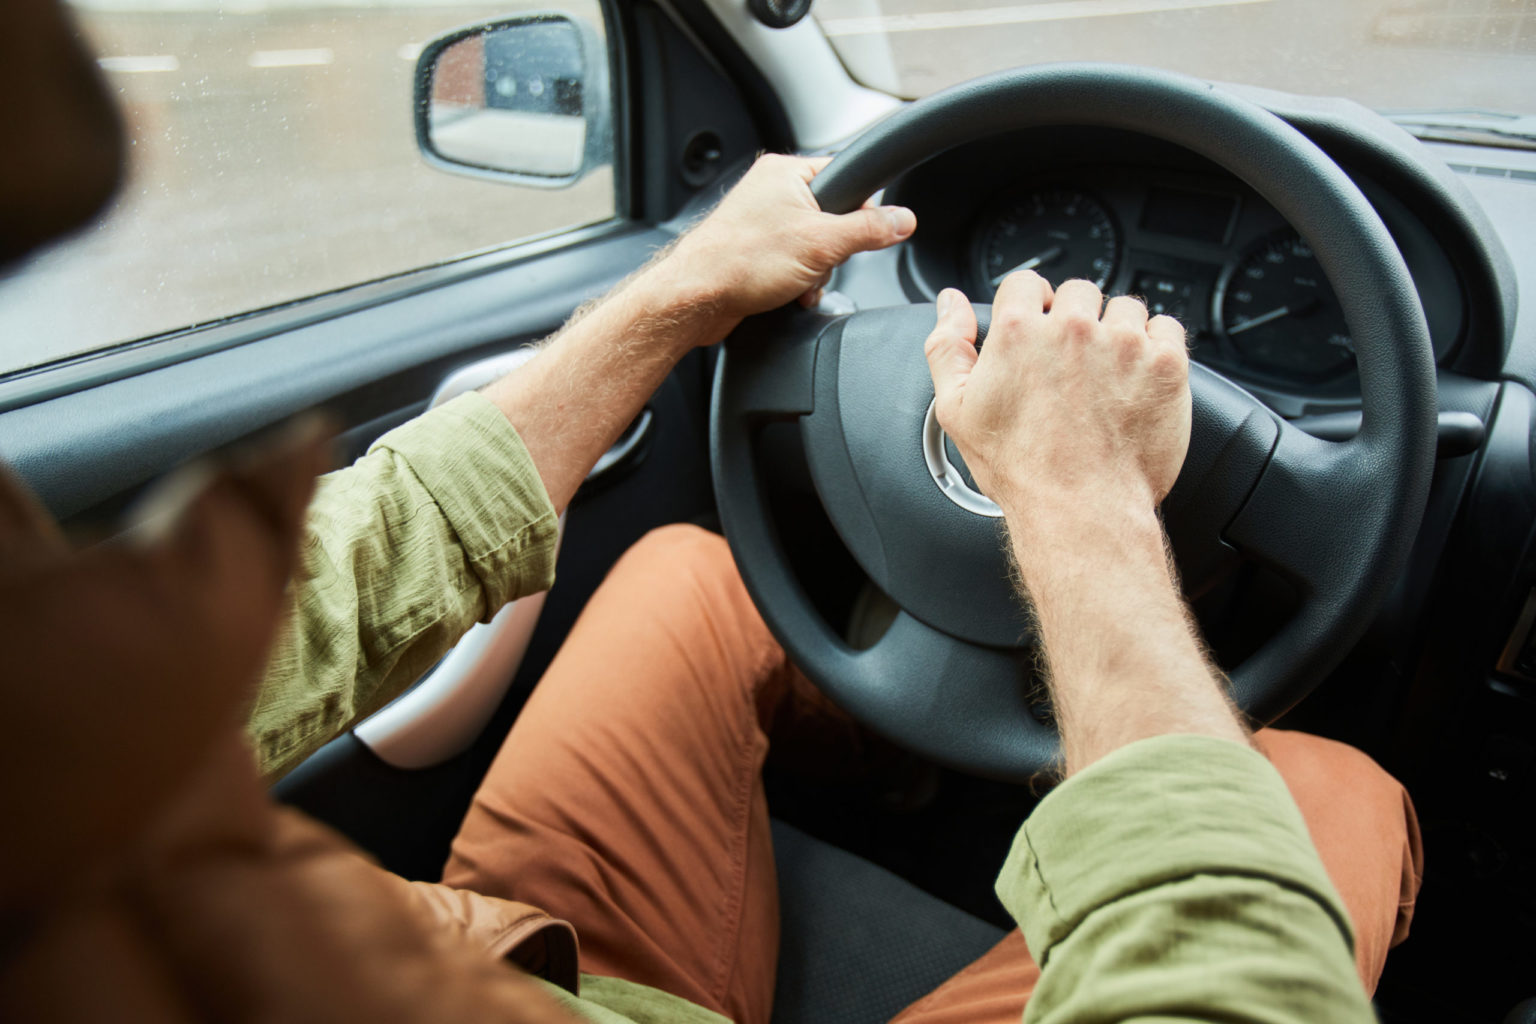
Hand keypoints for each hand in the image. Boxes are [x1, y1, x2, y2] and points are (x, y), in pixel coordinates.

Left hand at [663, 153, 915, 330]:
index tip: (866, 231)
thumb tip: (902, 220)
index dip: (861, 209)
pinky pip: (795, 264)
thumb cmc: (740, 261)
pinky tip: (789, 294)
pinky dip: (799, 282)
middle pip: (833, 217)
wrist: (696, 300)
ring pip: (816, 246)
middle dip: (833, 250)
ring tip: (797, 281)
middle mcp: (771, 192)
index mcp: (786, 173)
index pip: (846, 177)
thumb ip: (869, 230)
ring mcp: (761, 223)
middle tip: (817, 260)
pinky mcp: (755, 252)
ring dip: (816, 272)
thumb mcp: (822, 243)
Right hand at [921, 272, 1190, 525]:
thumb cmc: (1021, 469)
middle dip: (1076, 319)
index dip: (1031, 305)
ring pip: (1125, 307)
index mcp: (1020, 332)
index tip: (1039, 329)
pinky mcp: (1165, 363)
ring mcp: (1124, 343)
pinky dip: (1157, 347)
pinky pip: (1168, 328)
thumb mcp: (957, 410)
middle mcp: (1073, 328)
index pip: (1026, 283)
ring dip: (1118, 331)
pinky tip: (1138, 380)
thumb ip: (947, 346)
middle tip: (1074, 364)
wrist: (1081, 510)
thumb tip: (949, 304)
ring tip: (1108, 376)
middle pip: (1079, 291)